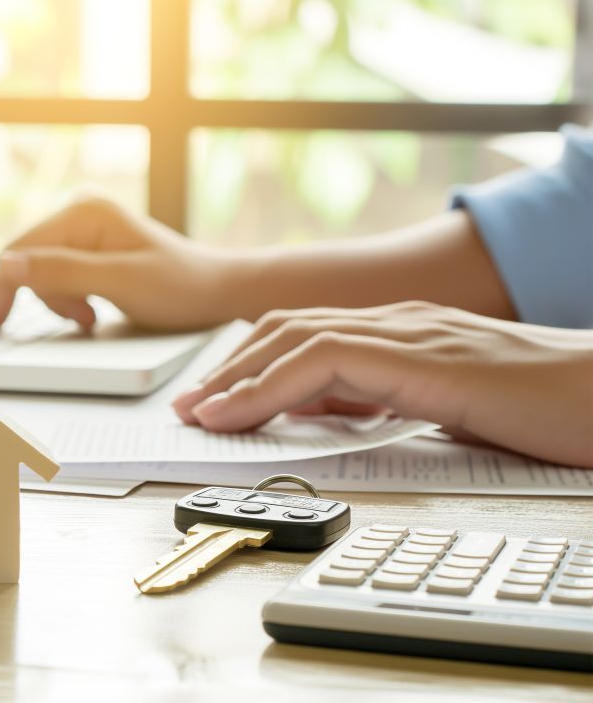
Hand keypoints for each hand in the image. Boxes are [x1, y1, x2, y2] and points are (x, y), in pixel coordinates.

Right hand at [0, 195, 235, 331]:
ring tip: (93, 316)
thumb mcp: (118, 284)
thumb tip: (5, 266)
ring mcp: (85, 227)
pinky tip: (94, 309)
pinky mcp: (91, 245)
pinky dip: (70, 298)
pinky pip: (60, 274)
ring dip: (61, 302)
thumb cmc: (179, 288)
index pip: (20, 251)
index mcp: (82, 210)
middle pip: (29, 261)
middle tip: (85, 319)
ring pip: (42, 272)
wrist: (218, 291)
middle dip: (47, 298)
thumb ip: (61, 273)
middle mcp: (79, 209)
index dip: (5, 290)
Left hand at [171, 302, 592, 468]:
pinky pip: (324, 361)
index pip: (306, 333)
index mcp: (403, 331)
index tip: (215, 400)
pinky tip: (241, 414)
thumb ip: (392, 398)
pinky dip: (269, 388)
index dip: (252, 364)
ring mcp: (410, 333)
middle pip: (286, 328)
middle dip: (229, 368)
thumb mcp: (448, 404)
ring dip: (236, 377)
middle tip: (188, 406)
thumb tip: (338, 409)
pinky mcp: (423, 358)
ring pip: (294, 338)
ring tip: (198, 413)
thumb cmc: (547, 406)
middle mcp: (398, 321)